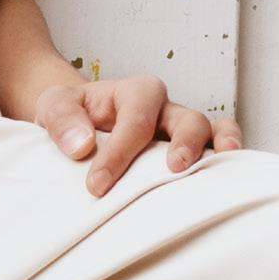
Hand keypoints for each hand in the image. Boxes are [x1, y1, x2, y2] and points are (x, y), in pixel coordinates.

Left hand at [32, 71, 240, 197]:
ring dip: (218, 147)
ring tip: (224, 161)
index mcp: (135, 92)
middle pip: (187, 119)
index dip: (119, 155)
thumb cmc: (70, 114)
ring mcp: (180, 130)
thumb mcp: (54, 106)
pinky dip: (223, 158)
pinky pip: (215, 148)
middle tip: (174, 168)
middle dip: (184, 142)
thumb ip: (63, 120)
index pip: (135, 122)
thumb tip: (83, 145)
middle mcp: (165, 108)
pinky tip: (224, 175)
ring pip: (210, 131)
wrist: (76, 121)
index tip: (96, 186)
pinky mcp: (187, 151)